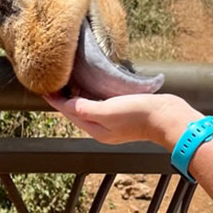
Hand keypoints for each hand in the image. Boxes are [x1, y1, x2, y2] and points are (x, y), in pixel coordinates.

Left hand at [45, 93, 200, 147]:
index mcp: (96, 130)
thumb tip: (68, 105)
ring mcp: (114, 123)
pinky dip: (91, 96)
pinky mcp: (124, 115)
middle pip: (76, 112)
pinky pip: (100, 105)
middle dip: (64, 99)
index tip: (45, 88)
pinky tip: (92, 87)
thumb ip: (86, 108)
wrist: (168, 117)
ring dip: (77, 97)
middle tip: (54, 83)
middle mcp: (102, 128)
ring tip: (69, 83)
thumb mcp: (108, 110)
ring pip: (88, 108)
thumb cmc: (139, 114)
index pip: (69, 113)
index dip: (56, 100)